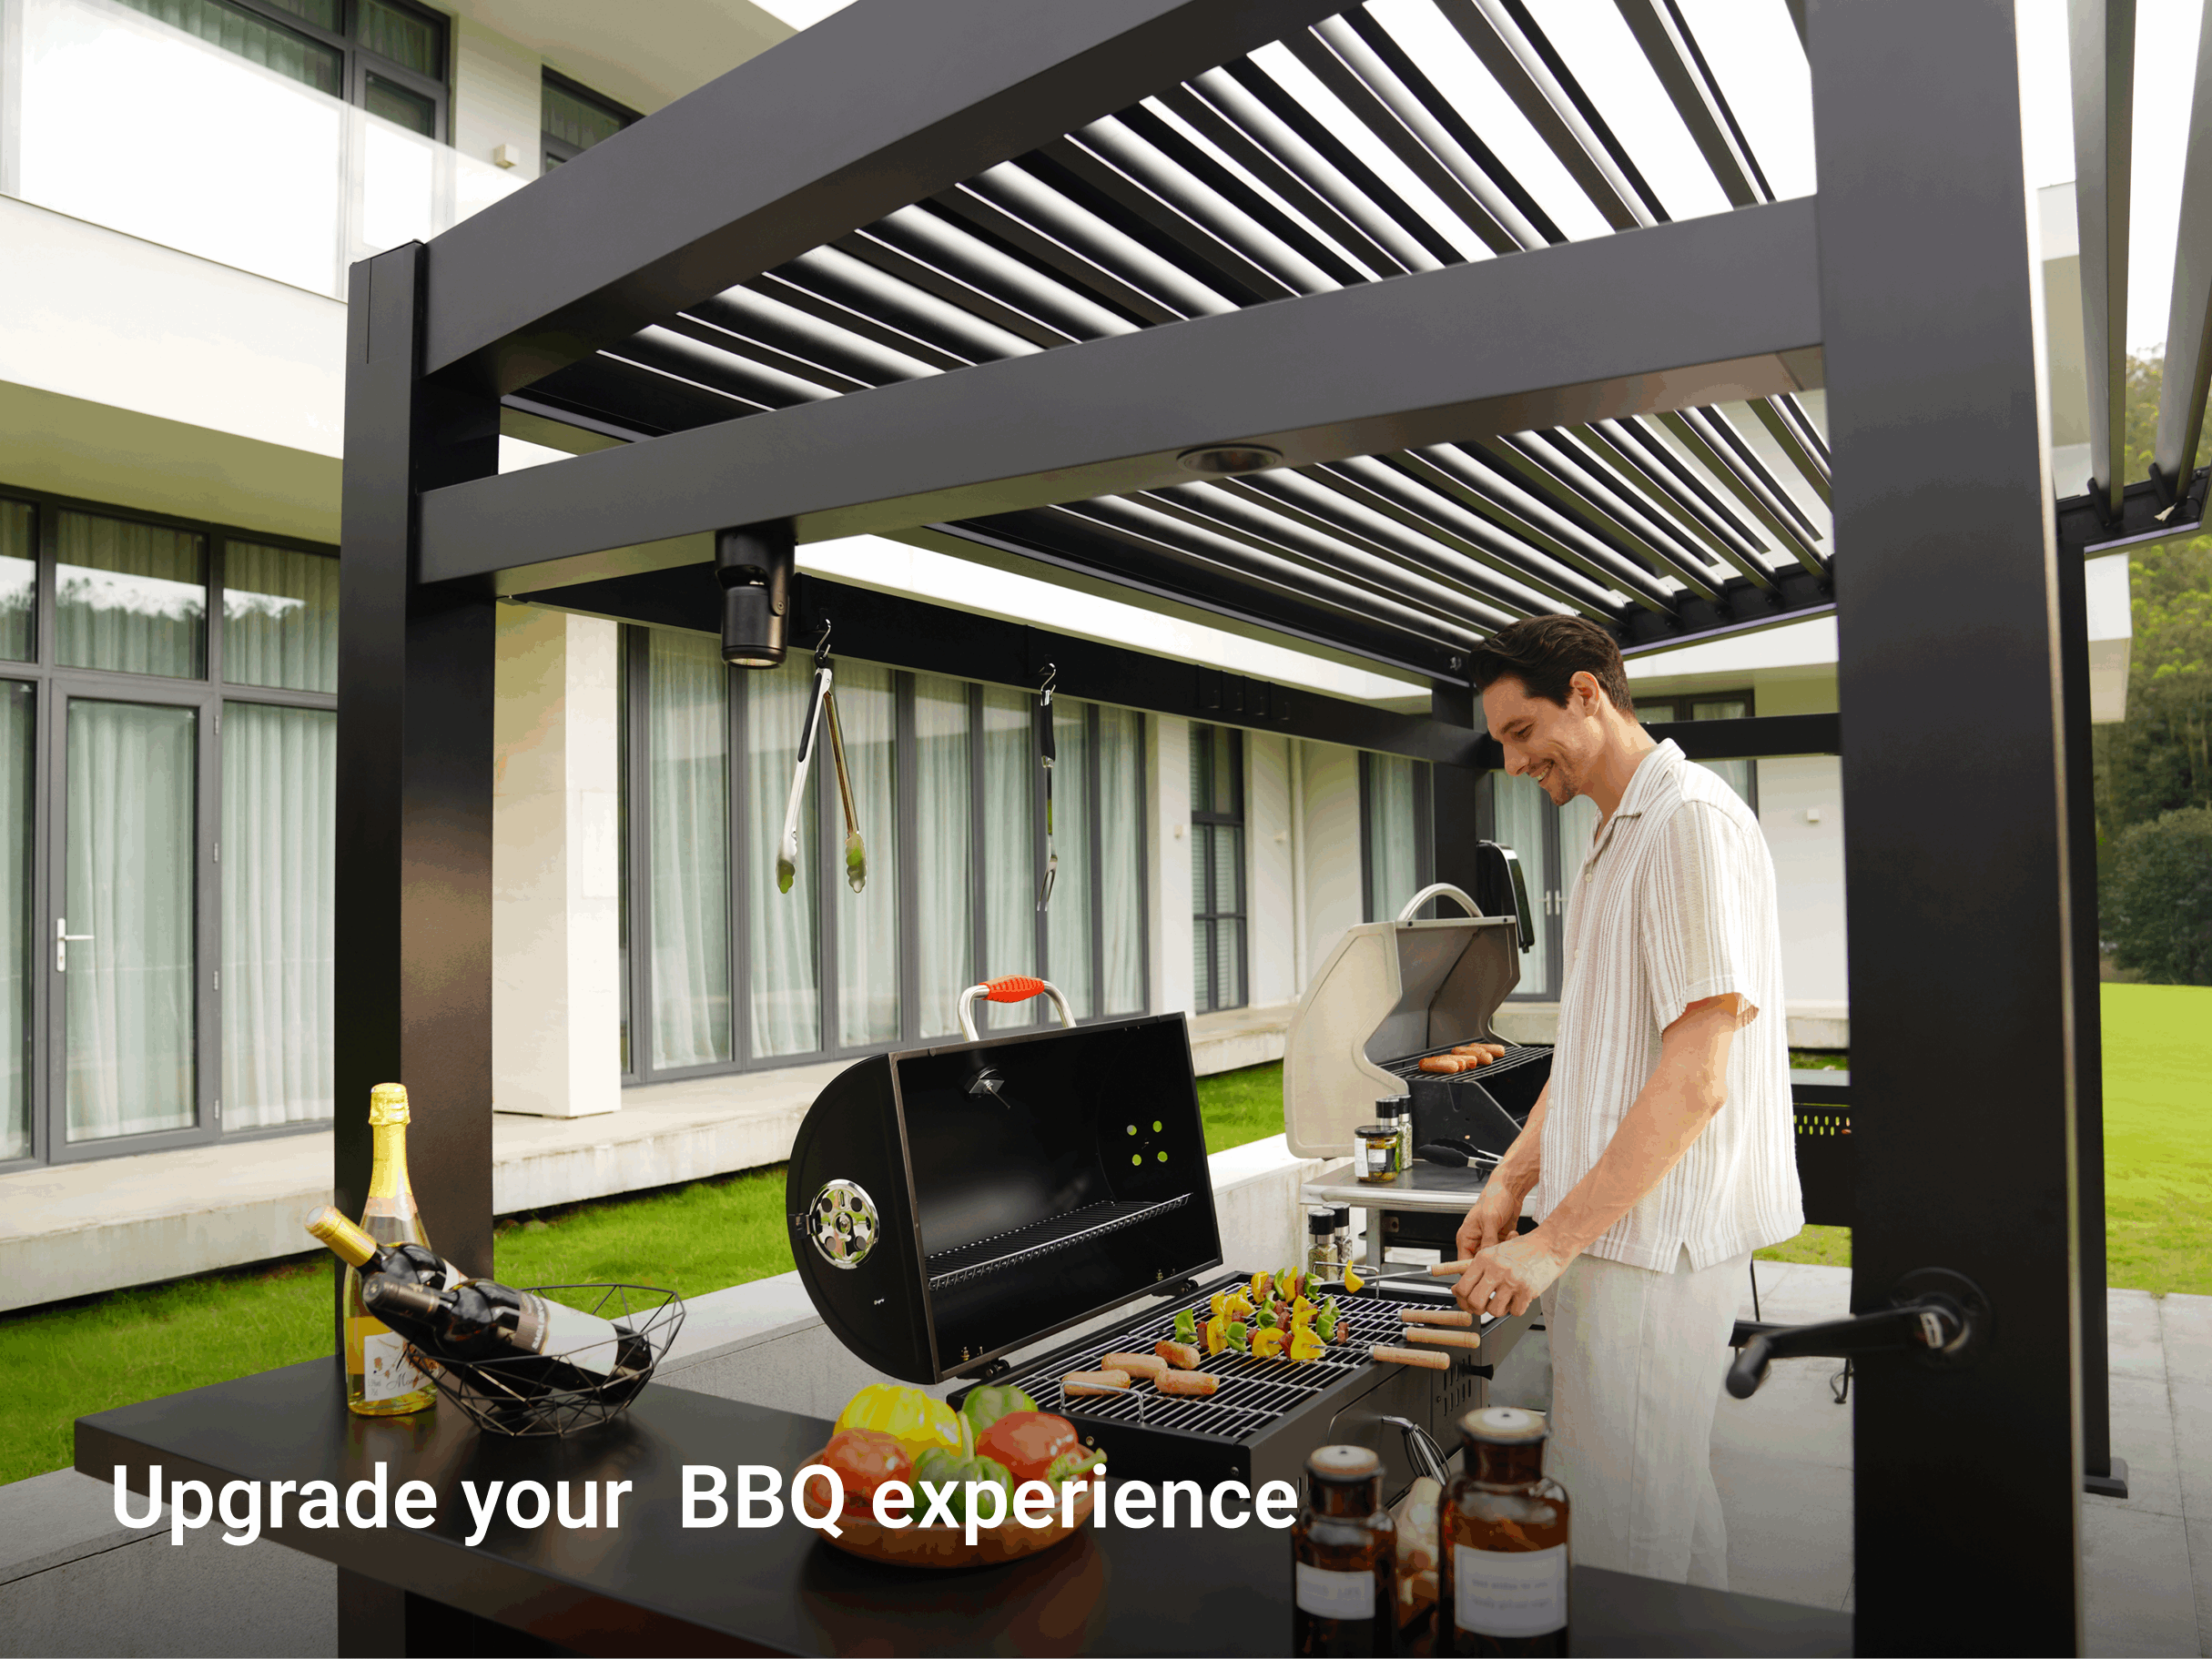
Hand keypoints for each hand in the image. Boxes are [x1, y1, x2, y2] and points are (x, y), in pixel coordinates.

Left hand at [1452, 1229, 1573, 1319]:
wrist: (1549, 1246)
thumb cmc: (1522, 1250)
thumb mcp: (1494, 1253)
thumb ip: (1476, 1270)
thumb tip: (1457, 1291)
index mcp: (1484, 1258)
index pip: (1463, 1286)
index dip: (1462, 1299)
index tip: (1466, 1303)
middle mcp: (1496, 1269)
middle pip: (1475, 1301)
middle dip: (1478, 1309)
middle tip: (1484, 1306)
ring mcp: (1512, 1280)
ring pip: (1494, 1310)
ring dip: (1499, 1310)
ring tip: (1505, 1300)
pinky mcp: (1527, 1290)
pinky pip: (1515, 1312)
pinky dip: (1516, 1309)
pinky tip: (1519, 1299)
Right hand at [1454, 1181, 1522, 1262]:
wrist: (1510, 1189)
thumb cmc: (1494, 1198)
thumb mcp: (1489, 1219)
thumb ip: (1488, 1240)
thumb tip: (1486, 1258)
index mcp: (1466, 1237)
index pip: (1462, 1262)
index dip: (1471, 1270)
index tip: (1483, 1272)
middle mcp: (1476, 1241)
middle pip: (1479, 1263)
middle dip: (1491, 1260)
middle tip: (1501, 1256)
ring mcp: (1488, 1241)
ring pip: (1494, 1258)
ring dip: (1503, 1252)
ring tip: (1509, 1238)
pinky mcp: (1500, 1240)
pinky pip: (1503, 1251)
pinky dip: (1510, 1246)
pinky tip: (1513, 1234)